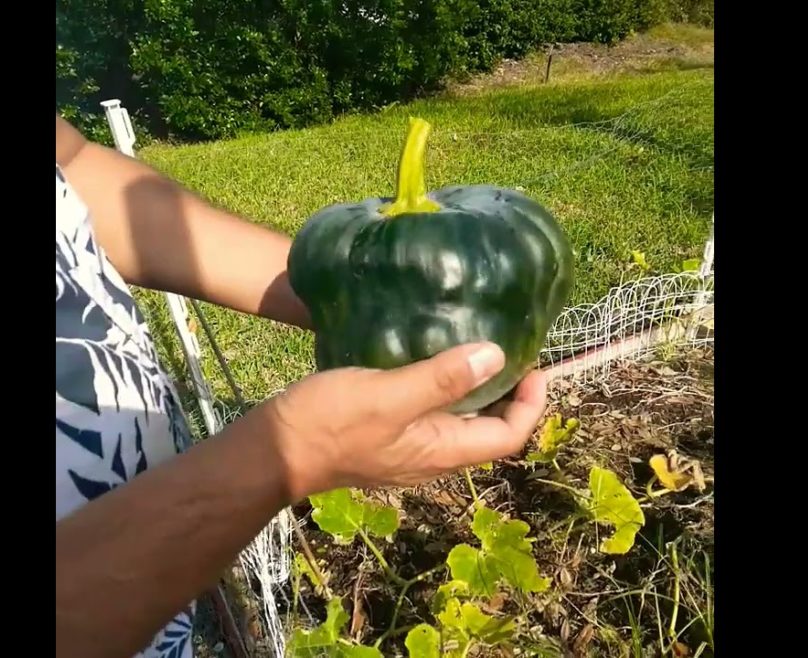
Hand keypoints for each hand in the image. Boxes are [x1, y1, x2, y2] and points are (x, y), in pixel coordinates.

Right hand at [250, 342, 546, 499]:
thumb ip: (442, 378)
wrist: (274, 450)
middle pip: (489, 430)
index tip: (534, 364)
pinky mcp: (386, 437)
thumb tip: (496, 356)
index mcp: (442, 451)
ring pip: (459, 421)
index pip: (508, 436)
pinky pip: (430, 414)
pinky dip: (443, 389)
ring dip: (475, 390)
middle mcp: (433, 457)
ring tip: (475, 346)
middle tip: (511, 348)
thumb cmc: (331, 423)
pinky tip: (428, 357)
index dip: (530, 403)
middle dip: (508, 394)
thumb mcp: (390, 395)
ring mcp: (408, 450)